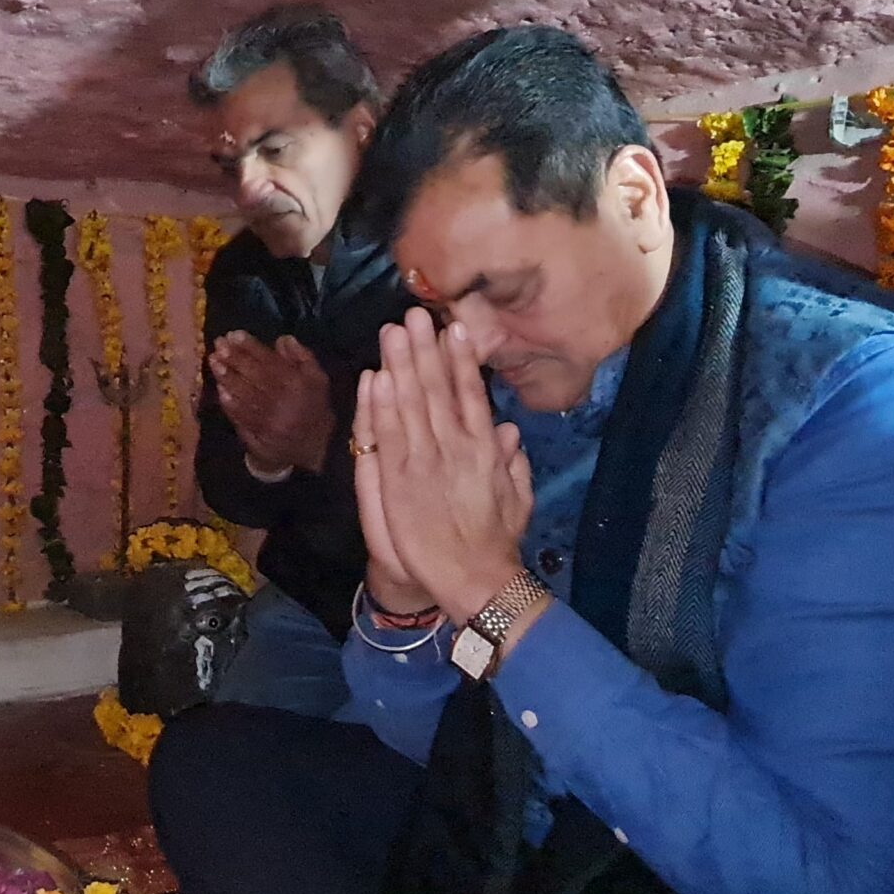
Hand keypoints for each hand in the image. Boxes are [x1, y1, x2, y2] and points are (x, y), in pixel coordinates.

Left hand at [210, 333, 334, 472]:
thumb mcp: (318, 379)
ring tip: (213, 361)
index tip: (234, 334)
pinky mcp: (259, 437)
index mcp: (300, 386)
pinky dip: (230, 403)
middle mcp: (284, 403)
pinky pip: (242, 418)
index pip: (271, 362)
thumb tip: (282, 339)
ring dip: (227, 378)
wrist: (315, 448)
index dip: (251, 347)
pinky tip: (219, 389)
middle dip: (235, 359)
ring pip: (246, 396)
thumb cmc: (313, 406)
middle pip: (255, 377)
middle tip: (219, 344)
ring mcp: (270, 422)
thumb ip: (302, 357)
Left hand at [356, 308, 531, 623]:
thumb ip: (514, 462)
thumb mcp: (518, 499)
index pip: (471, 394)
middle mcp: (455, 447)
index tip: (455, 328)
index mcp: (486, 449)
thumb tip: (510, 431)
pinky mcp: (400, 480)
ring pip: (410, 404)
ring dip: (400, 365)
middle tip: (414, 315)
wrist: (473, 578)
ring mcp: (425, 461)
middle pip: (436, 389)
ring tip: (393, 332)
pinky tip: (376, 377)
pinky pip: (388, 434)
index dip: (461, 360)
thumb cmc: (496, 543)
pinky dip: (381, 404)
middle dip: (425, 349)